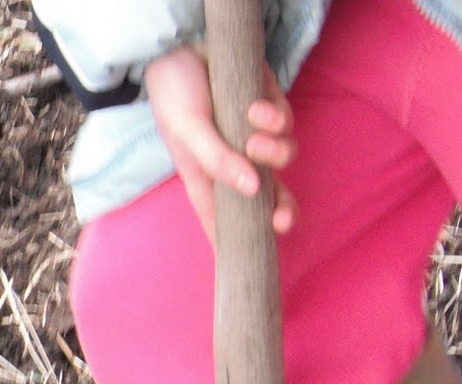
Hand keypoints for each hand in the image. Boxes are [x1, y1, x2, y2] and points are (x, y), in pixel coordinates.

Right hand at [144, 45, 296, 242]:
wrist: (182, 38)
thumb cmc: (174, 89)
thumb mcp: (188, 130)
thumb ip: (218, 161)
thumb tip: (253, 190)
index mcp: (207, 177)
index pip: (223, 221)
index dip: (235, 245)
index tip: (247, 267)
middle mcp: (234, 161)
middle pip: (268, 199)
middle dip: (281, 211)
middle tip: (283, 218)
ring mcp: (253, 134)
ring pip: (283, 160)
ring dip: (273, 151)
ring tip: (252, 134)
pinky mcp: (269, 107)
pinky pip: (287, 124)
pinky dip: (275, 119)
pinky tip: (255, 108)